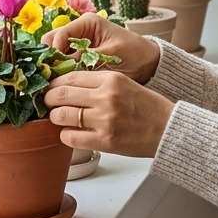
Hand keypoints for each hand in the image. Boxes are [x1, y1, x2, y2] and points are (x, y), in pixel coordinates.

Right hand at [42, 12, 160, 84]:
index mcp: (87, 22)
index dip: (54, 54)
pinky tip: (64, 83)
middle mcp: (78, 29)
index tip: (54, 72)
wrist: (149, 62)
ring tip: (59, 82)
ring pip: (54, 52)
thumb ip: (85, 60)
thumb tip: (60, 69)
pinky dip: (61, 70)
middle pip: (51, 42)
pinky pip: (62, 61)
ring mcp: (77, 42)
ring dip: (54, 66)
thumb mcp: (110, 56)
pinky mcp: (79, 55)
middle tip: (54, 78)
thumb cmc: (134, 55)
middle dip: (50, 59)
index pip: (59, 36)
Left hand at [45, 71, 175, 157]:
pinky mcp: (105, 141)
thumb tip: (67, 87)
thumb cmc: (148, 107)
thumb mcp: (125, 84)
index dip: (55, 83)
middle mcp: (106, 97)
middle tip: (48, 103)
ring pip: (61, 115)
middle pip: (60, 94)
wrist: (169, 129)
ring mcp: (104, 120)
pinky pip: (70, 137)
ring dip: (56, 117)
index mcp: (112, 79)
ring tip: (61, 118)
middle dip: (49, 99)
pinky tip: (72, 133)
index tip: (52, 88)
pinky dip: (66, 136)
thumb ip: (99, 84)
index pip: (70, 76)